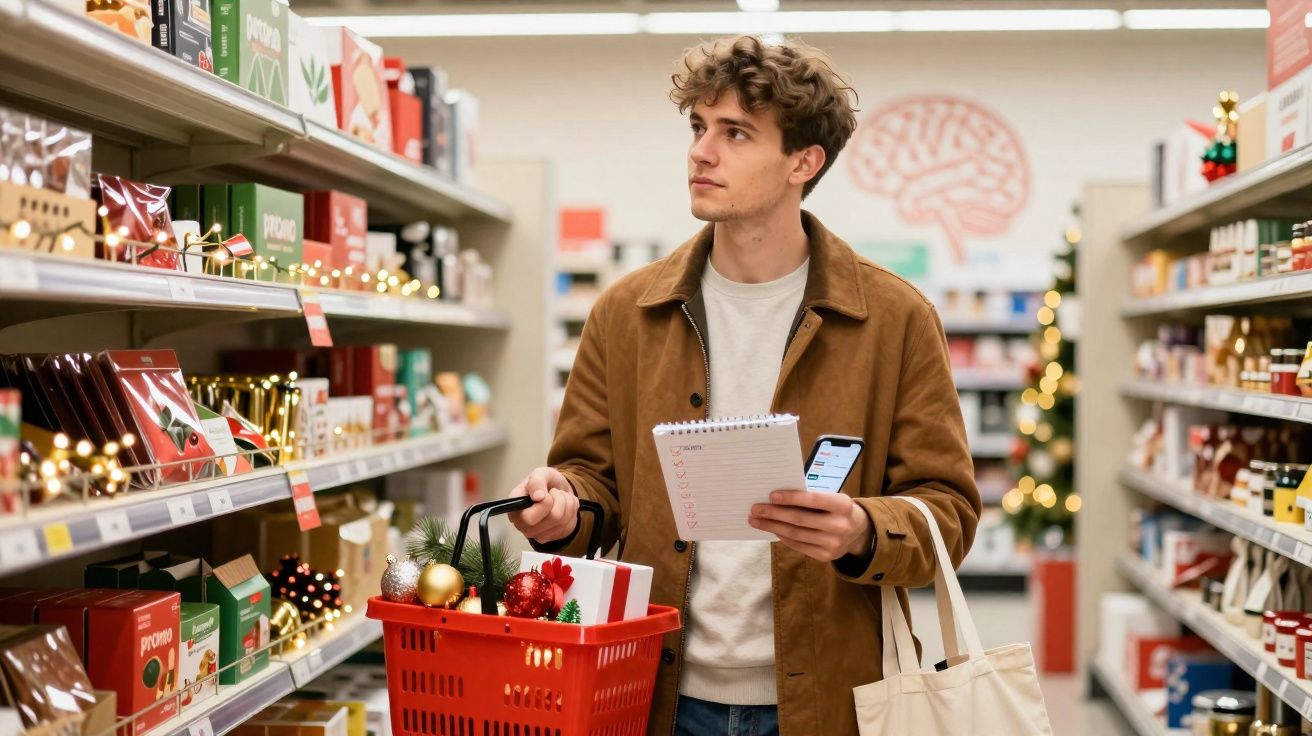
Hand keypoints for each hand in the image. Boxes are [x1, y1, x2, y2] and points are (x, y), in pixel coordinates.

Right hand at [508, 467, 579, 542]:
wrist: (556, 490)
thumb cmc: (544, 483)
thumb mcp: (540, 473)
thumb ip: (537, 480)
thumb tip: (538, 496)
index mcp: (514, 510)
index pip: (530, 517)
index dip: (545, 503)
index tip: (546, 493)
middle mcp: (522, 525)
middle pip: (553, 517)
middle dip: (560, 500)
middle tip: (554, 492)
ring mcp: (537, 534)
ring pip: (564, 520)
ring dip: (567, 502)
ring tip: (560, 497)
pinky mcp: (552, 537)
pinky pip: (569, 525)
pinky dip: (571, 510)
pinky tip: (564, 506)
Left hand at [749, 491, 872, 561]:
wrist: (859, 532)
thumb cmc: (837, 509)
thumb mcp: (832, 498)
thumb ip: (811, 498)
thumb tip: (776, 498)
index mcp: (842, 505)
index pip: (813, 500)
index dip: (791, 498)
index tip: (771, 495)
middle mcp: (839, 525)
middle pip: (800, 519)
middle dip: (774, 514)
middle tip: (755, 509)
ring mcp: (833, 543)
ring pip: (796, 534)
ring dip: (773, 526)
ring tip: (756, 520)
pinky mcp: (826, 556)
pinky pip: (798, 545)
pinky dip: (783, 537)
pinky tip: (772, 530)